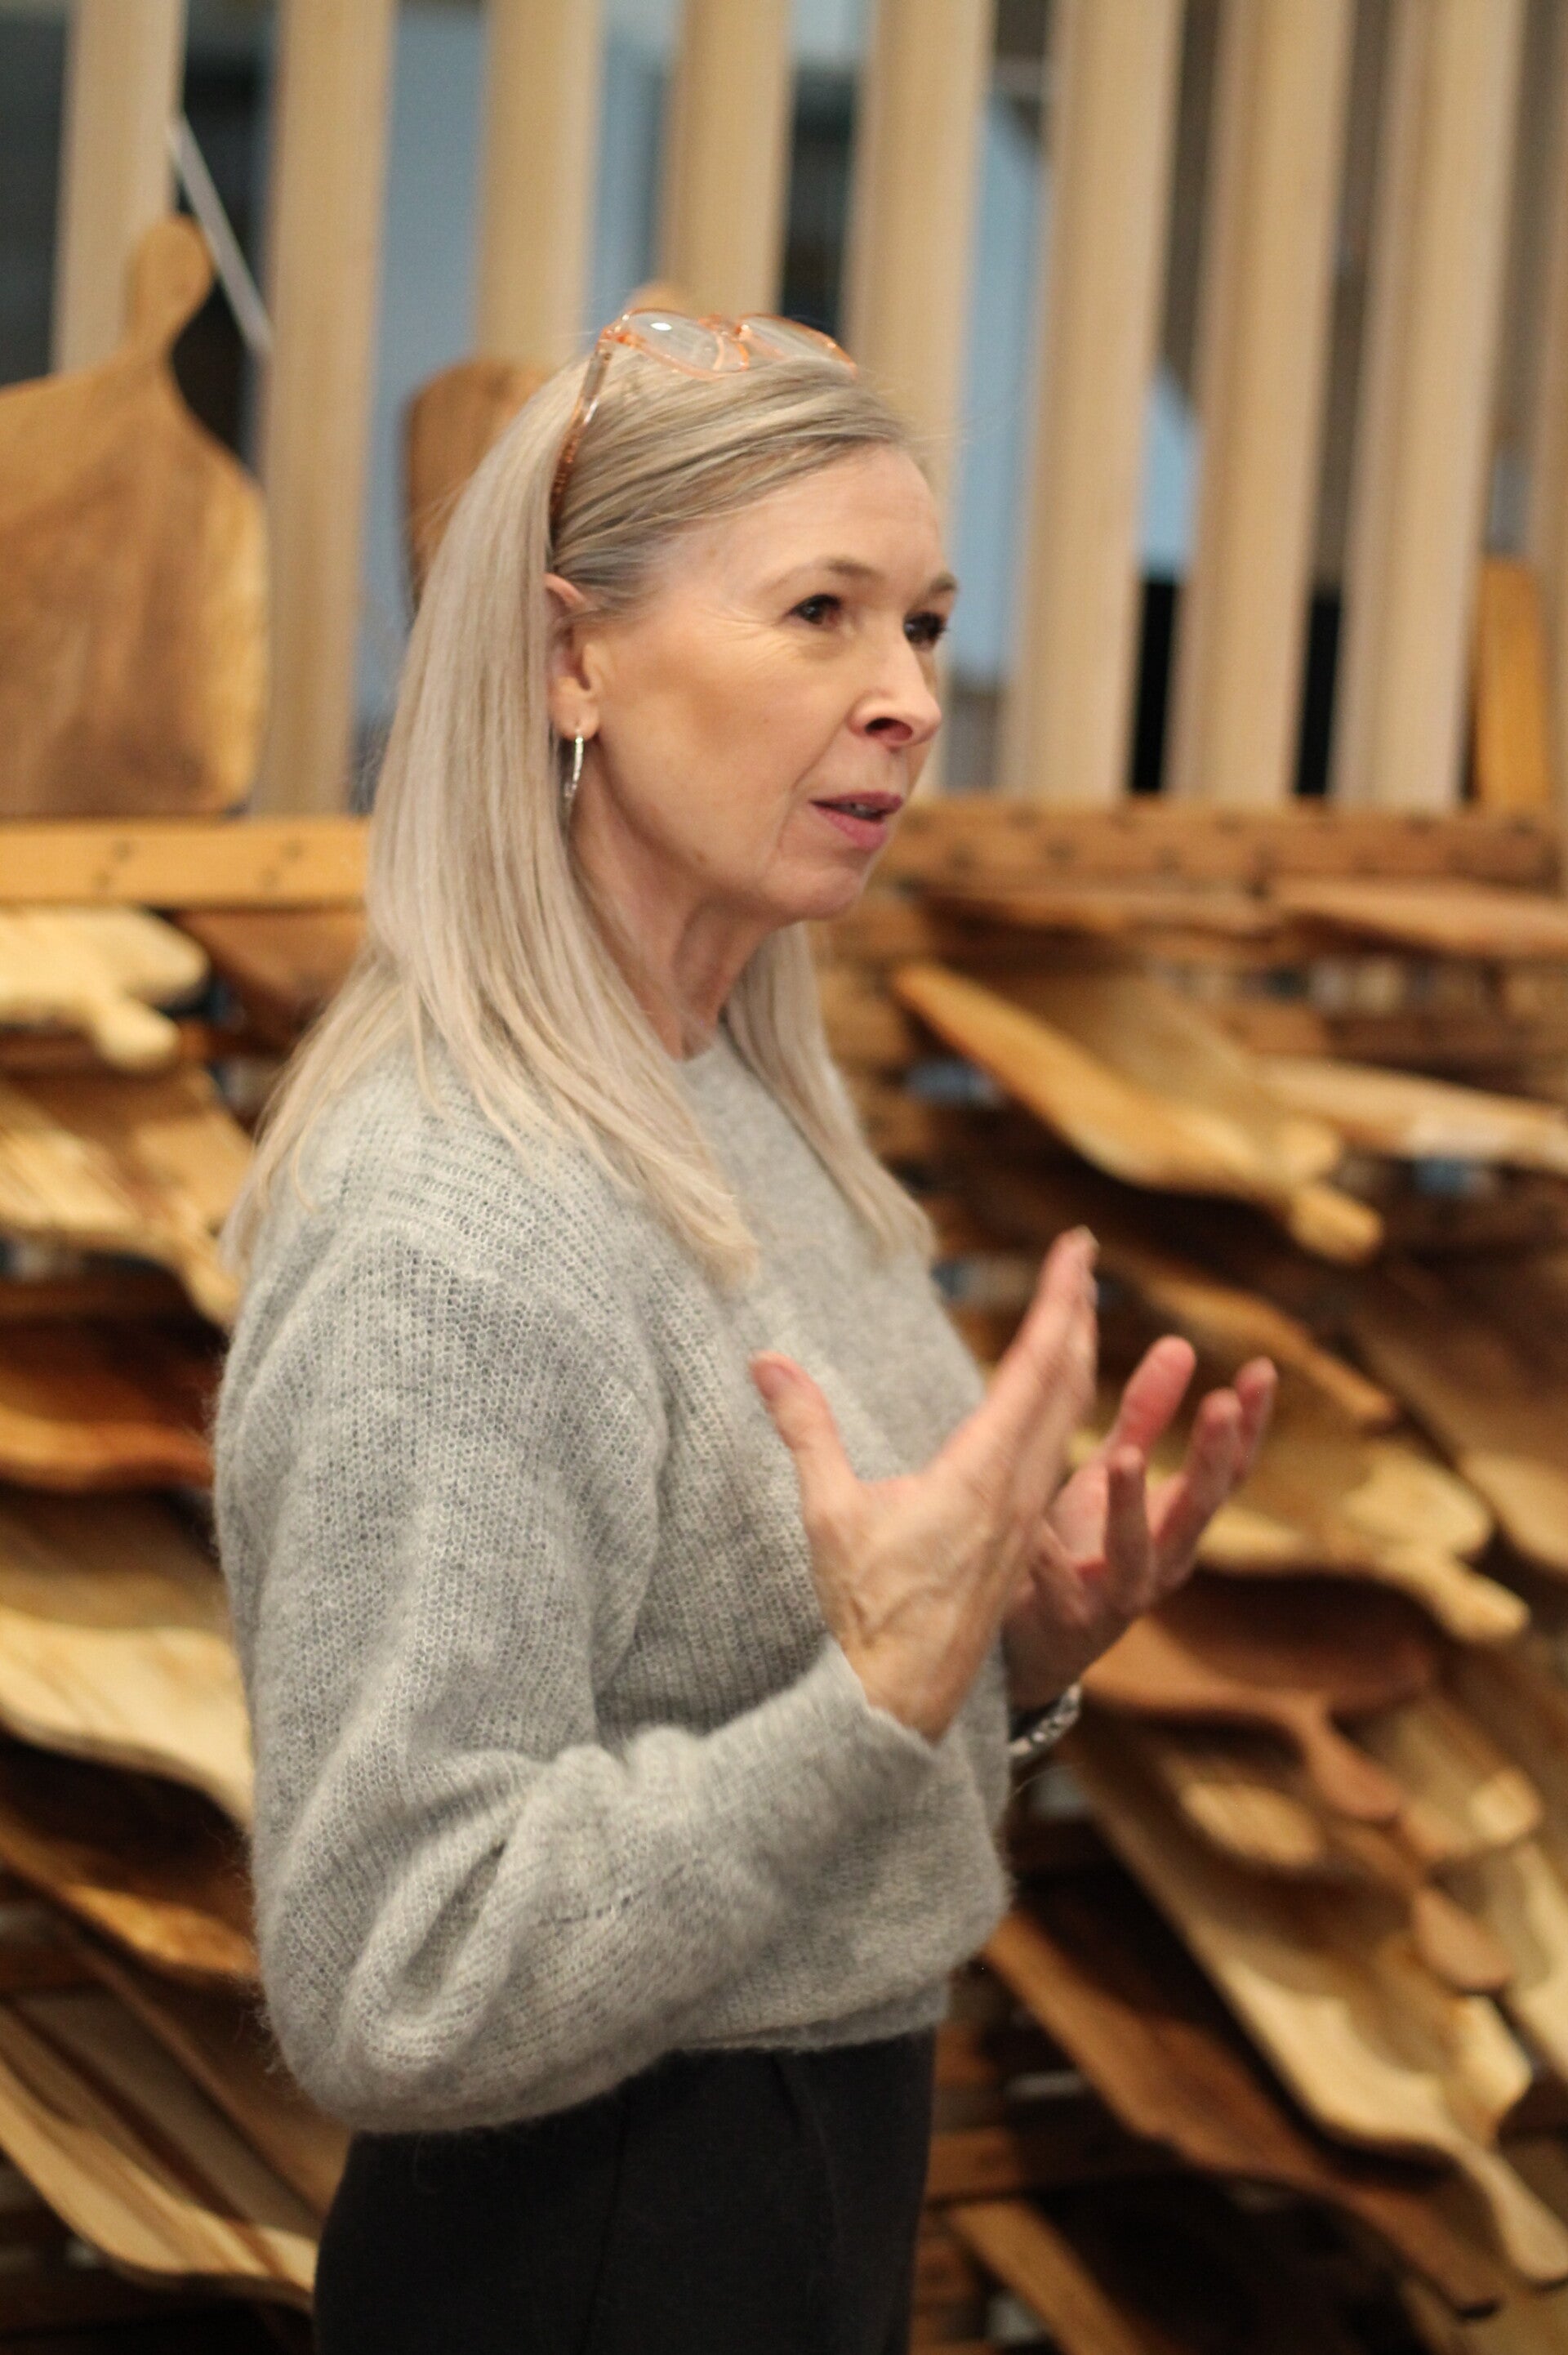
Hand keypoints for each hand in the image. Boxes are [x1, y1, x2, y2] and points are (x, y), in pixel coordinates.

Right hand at [752, 1229, 1098, 1740]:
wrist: (901, 1702)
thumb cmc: (865, 1612)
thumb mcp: (829, 1515)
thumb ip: (806, 1431)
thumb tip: (765, 1360)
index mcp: (982, 1474)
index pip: (1035, 1367)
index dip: (1059, 1300)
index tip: (1078, 1247)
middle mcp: (1020, 1490)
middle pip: (1067, 1383)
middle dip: (1076, 1312)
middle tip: (1083, 1257)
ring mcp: (1026, 1518)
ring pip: (1069, 1419)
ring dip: (1076, 1358)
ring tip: (1077, 1311)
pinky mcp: (1021, 1540)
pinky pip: (1057, 1455)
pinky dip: (1065, 1407)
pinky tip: (1058, 1402)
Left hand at [1001, 1335, 1275, 1709]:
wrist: (1034, 1642)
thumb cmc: (1082, 1547)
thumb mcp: (1114, 1475)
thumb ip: (1145, 1416)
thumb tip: (1180, 1343)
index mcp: (1179, 1523)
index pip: (1231, 1471)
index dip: (1251, 1424)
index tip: (1262, 1370)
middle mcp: (1164, 1562)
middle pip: (1201, 1509)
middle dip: (1214, 1458)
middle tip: (1221, 1404)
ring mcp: (1120, 1595)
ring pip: (1137, 1553)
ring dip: (1133, 1505)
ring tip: (1124, 1458)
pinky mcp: (1071, 1619)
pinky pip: (1057, 1582)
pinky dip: (1048, 1552)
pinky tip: (1033, 1523)